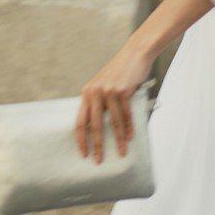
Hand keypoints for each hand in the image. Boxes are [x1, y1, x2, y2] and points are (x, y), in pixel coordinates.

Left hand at [75, 46, 153, 164]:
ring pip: (112, 122)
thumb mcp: (104, 86)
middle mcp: (95, 92)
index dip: (81, 140)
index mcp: (87, 93)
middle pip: (94, 125)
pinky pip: (126, 114)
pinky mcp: (122, 90)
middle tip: (98, 160)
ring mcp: (108, 91)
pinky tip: (130, 137)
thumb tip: (99, 128)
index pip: (80, 121)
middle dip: (97, 145)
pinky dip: (129, 128)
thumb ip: (100, 103)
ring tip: (121, 152)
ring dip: (118, 140)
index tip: (84, 154)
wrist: (135, 54)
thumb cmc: (120, 73)